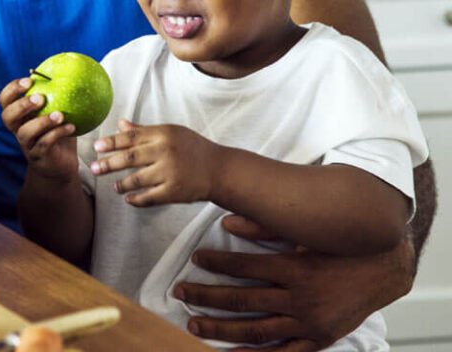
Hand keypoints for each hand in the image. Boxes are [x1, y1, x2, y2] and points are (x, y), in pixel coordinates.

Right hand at [0, 77, 76, 180]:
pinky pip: (44, 145)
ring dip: (42, 122)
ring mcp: (26, 144)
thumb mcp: (57, 109)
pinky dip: (57, 134)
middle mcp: (18, 129)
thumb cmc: (57, 131)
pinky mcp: (38, 157)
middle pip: (7, 116)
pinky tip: (71, 127)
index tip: (29, 80)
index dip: (12, 89)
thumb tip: (70, 66)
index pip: (5, 99)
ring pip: (25, 133)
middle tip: (40, 98)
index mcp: (19, 114)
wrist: (59, 164)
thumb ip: (58, 93)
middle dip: (22, 105)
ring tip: (60, 114)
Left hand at [90, 119, 214, 205]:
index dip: (111, 142)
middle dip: (108, 163)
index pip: (131, 137)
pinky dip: (137, 199)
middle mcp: (165, 151)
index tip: (96, 146)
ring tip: (114, 186)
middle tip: (93, 167)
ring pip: (137, 179)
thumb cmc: (192, 148)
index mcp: (163, 134)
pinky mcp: (175, 191)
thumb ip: (144, 130)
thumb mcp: (171, 132)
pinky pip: (150, 197)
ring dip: (122, 184)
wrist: (219, 169)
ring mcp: (170, 172)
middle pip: (130, 158)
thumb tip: (120, 124)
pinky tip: (128, 199)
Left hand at [174, 215, 414, 349]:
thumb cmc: (339, 245)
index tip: (195, 258)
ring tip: (192, 323)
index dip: (217, 262)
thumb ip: (264, 226)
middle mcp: (300, 298)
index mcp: (295, 267)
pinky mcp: (319, 340)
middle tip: (180, 291)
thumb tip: (227, 221)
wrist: (382, 269)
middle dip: (207, 296)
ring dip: (221, 328)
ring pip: (256, 330)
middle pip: (243, 300)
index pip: (245, 266)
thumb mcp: (304, 231)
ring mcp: (309, 324)